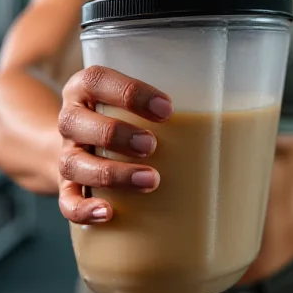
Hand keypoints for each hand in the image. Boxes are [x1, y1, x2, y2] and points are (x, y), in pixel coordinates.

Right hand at [57, 65, 172, 224]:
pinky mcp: (65, 187)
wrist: (80, 142)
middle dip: (117, 134)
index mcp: (85, 88)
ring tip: (150, 180)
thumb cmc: (122, 114)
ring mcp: (65, 154)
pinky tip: (108, 212)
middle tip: (153, 145)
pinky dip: (84, 209)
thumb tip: (227, 117)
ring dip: (112, 173)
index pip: (97, 80)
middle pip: (77, 122)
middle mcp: (71, 118)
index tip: (167, 109)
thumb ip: (162, 101)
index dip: (130, 93)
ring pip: (74, 164)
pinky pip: (66, 201)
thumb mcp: (134, 98)